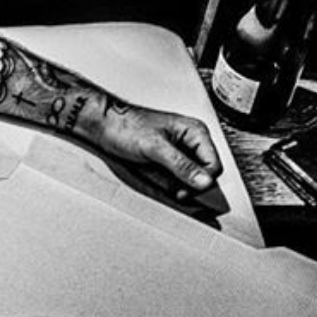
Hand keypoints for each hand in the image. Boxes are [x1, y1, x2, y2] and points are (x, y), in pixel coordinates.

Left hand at [90, 100, 221, 195]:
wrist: (102, 126)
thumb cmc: (125, 127)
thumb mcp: (154, 147)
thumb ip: (181, 165)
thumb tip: (205, 181)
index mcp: (196, 132)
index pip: (214, 166)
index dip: (201, 181)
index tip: (184, 190)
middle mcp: (191, 142)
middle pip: (203, 176)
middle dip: (185, 184)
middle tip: (167, 184)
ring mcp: (180, 153)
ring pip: (188, 181)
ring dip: (173, 184)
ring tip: (153, 172)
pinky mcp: (167, 162)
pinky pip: (174, 180)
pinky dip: (164, 183)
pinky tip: (151, 174)